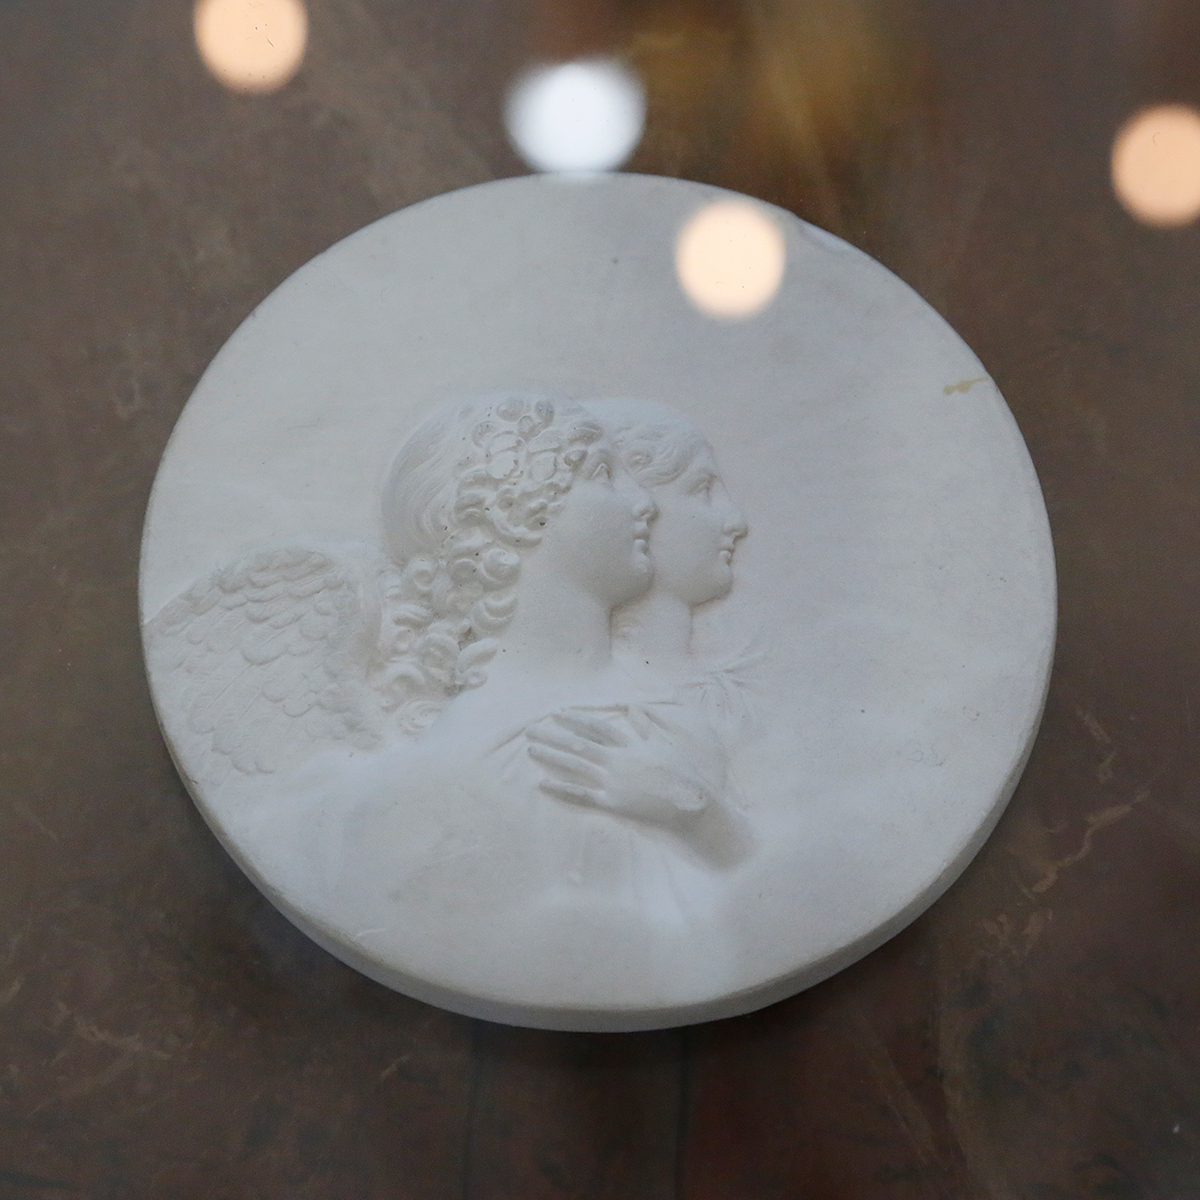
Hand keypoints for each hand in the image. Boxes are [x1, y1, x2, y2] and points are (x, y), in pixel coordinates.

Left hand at [525, 705, 727, 830]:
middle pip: (579, 743)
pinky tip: (542, 783)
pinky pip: (582, 795)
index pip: (597, 728)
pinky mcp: (612, 803)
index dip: (575, 720)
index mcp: (630, 745)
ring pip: (575, 765)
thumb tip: (634, 707)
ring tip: (530, 749)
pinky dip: (561, 788)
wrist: (690, 804)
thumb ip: (646, 727)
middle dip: (553, 735)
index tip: (557, 713)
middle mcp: (618, 760)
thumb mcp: (665, 745)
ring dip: (551, 756)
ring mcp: (613, 781)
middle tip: (530, 728)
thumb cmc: (681, 774)